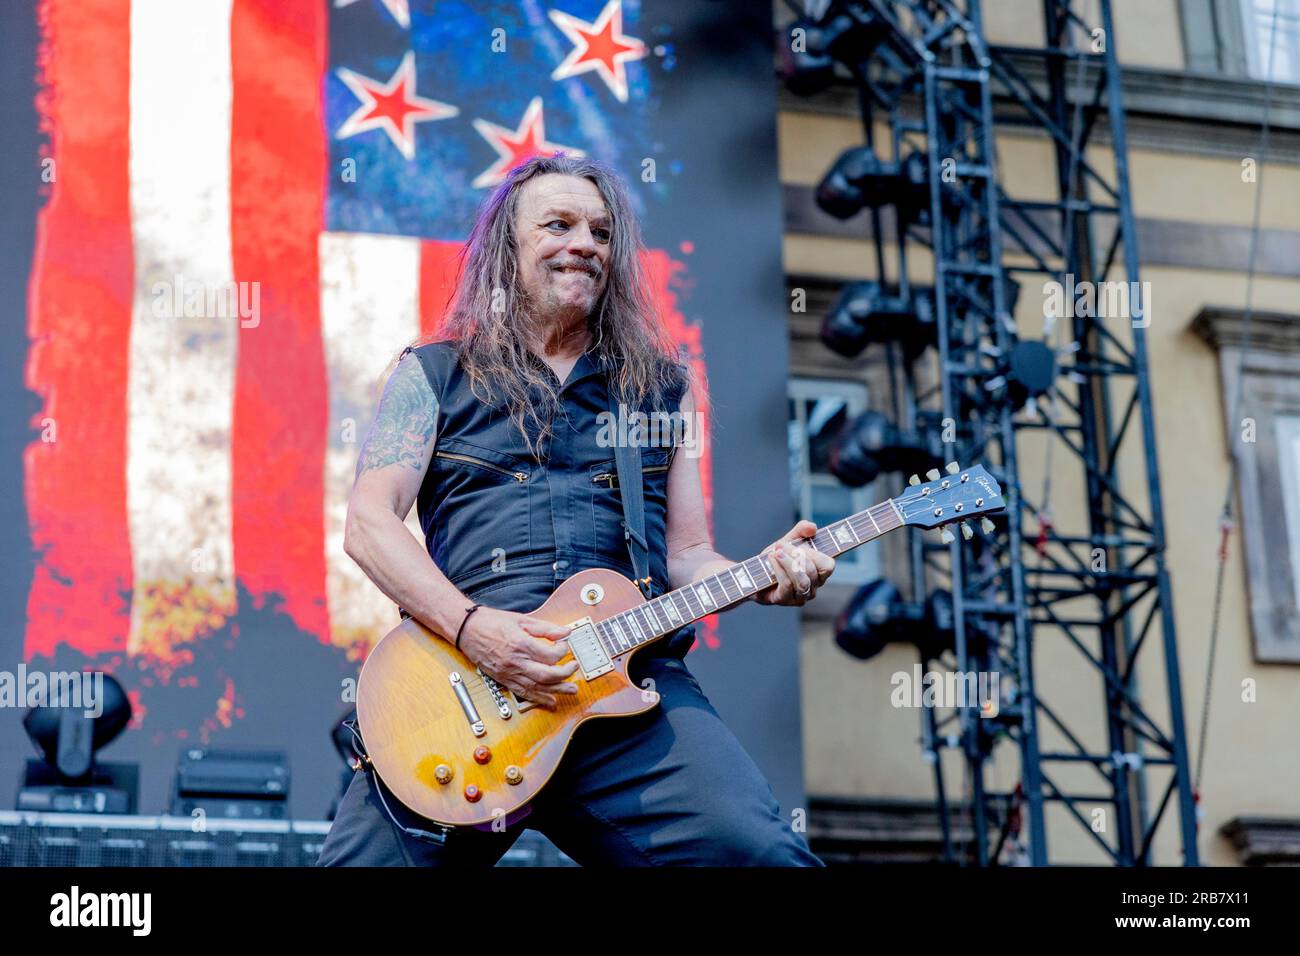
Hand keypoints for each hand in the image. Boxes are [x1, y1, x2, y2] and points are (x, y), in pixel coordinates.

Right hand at [456, 607, 579, 706]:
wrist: (466, 630)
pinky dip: (539, 698)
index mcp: (521, 644)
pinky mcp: (503, 679)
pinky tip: (550, 701)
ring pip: (537, 687)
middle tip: (574, 669)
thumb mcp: (521, 619)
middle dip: (565, 674)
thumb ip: (545, 627)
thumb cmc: (491, 622)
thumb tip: (565, 632)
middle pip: (547, 675)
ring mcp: (509, 673)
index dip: (562, 651)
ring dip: (557, 691)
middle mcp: (515, 661)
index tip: (564, 645)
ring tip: (571, 690)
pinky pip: (523, 693)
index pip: (550, 655)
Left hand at [752, 519, 834, 606]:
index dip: (816, 554)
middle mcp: (812, 587)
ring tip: (776, 552)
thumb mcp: (789, 540)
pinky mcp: (784, 600)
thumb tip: (813, 527)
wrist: (754, 573)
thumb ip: (801, 530)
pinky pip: (787, 585)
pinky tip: (771, 559)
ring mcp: (799, 597)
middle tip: (780, 545)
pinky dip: (779, 569)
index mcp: (818, 573)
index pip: (828, 566)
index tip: (802, 543)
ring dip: (788, 563)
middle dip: (795, 554)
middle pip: (812, 570)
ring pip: (802, 581)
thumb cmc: (776, 557)